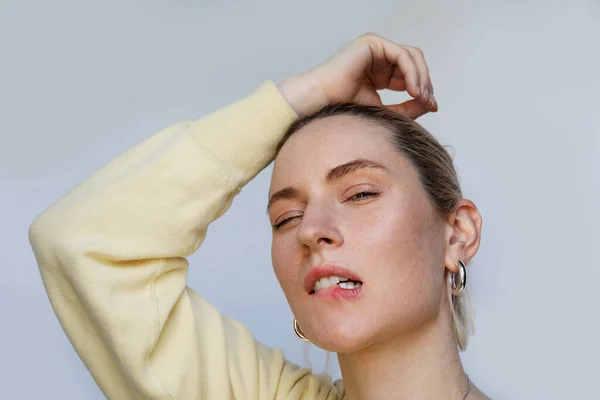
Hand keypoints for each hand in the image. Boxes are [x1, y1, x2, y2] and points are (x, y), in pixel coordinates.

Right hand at [278, 33, 436, 118]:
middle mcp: (379, 57)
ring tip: (421, 97)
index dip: (424, 89)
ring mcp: (376, 48)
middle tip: (429, 102)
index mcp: (381, 72)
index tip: (432, 107)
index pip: (411, 75)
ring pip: (412, 57)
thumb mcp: (384, 111)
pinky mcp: (372, 43)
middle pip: (415, 63)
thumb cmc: (344, 108)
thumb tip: (431, 104)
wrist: (321, 102)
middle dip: (425, 83)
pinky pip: (402, 55)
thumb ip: (407, 108)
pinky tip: (413, 90)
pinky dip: (412, 72)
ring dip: (421, 77)